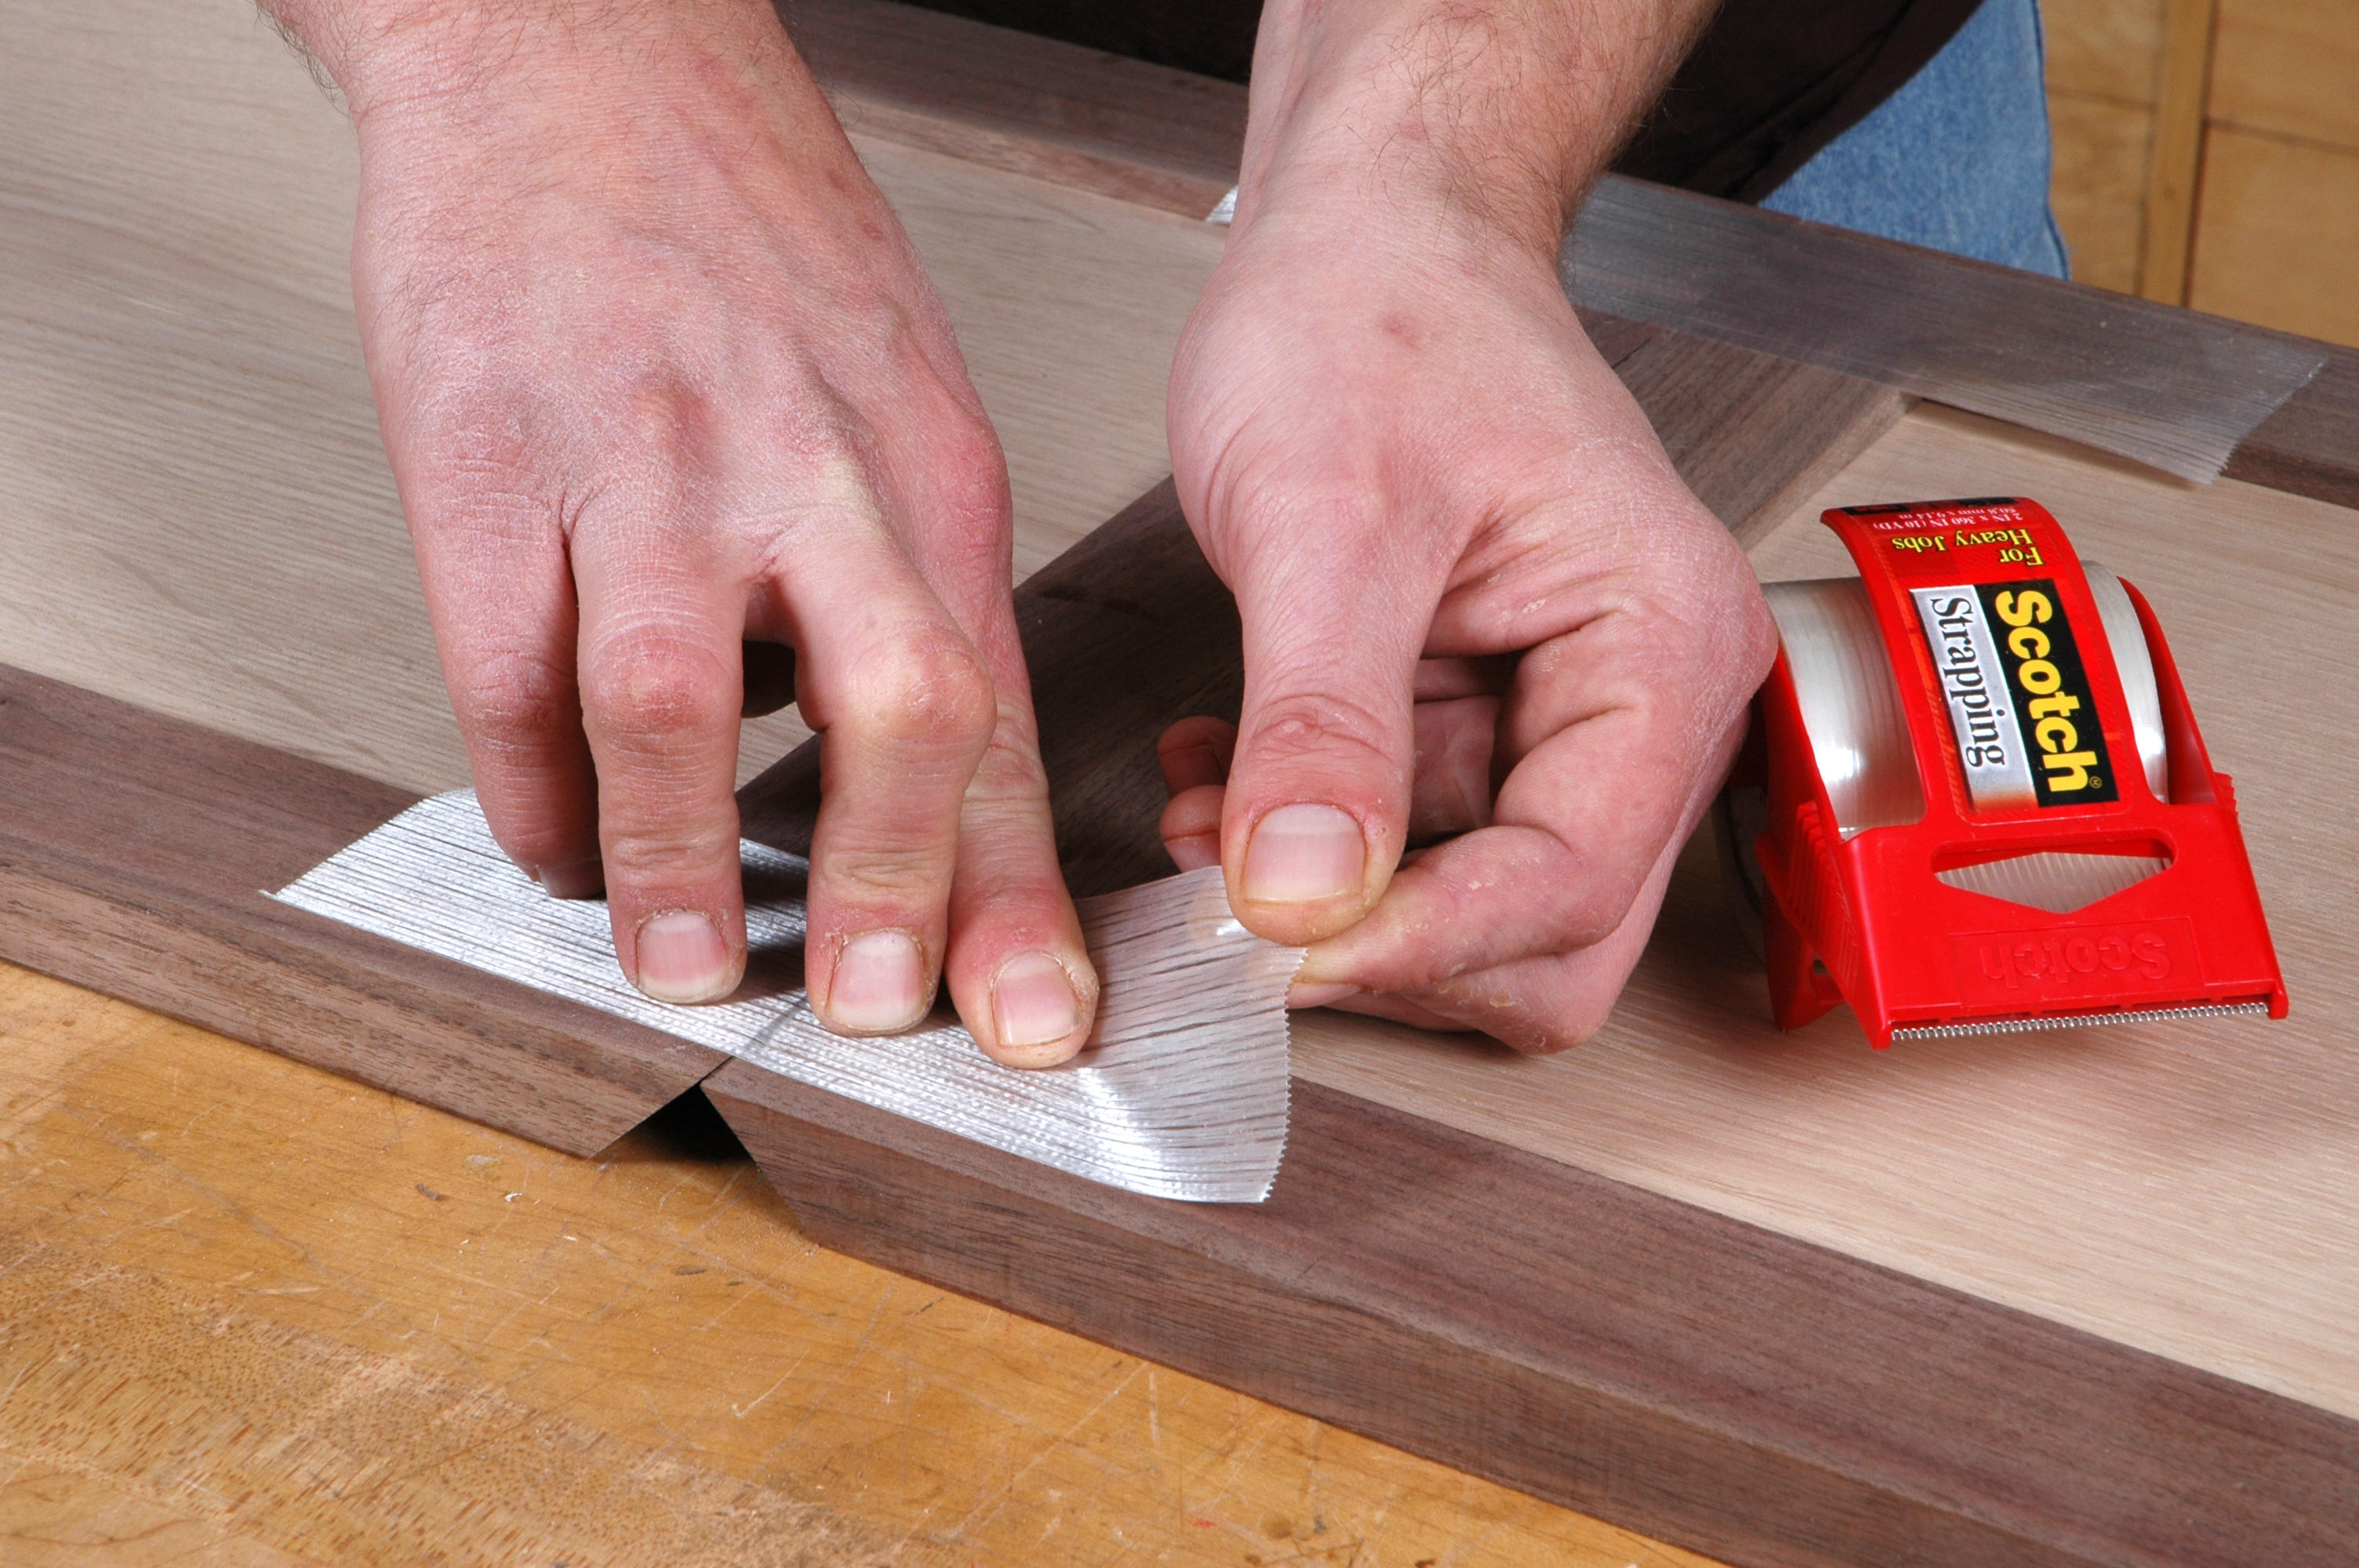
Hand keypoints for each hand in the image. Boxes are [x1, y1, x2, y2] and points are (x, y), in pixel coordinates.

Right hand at [307, 0, 1096, 1060]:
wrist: (583, 56)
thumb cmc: (747, 240)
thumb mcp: (896, 399)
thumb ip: (906, 588)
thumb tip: (892, 785)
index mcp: (928, 473)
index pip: (1002, 709)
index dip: (1021, 886)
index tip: (1034, 1018)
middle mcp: (810, 472)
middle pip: (900, 697)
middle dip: (905, 881)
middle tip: (886, 1014)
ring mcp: (645, 464)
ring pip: (677, 697)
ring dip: (680, 861)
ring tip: (686, 967)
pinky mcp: (488, 455)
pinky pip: (507, 665)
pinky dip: (533, 787)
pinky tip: (554, 845)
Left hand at [1160, 193, 1774, 1049]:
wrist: (1365, 238)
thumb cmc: (1384, 313)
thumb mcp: (1330, 518)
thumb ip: (1323, 722)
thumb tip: (1305, 895)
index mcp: (1661, 648)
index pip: (1569, 880)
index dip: (1420, 941)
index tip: (1277, 950)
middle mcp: (1638, 706)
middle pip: (1549, 938)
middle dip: (1390, 948)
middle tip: (1240, 916)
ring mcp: (1558, 724)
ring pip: (1466, 915)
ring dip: (1330, 903)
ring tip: (1208, 822)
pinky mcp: (1477, 726)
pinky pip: (1403, 854)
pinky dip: (1307, 850)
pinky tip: (1224, 782)